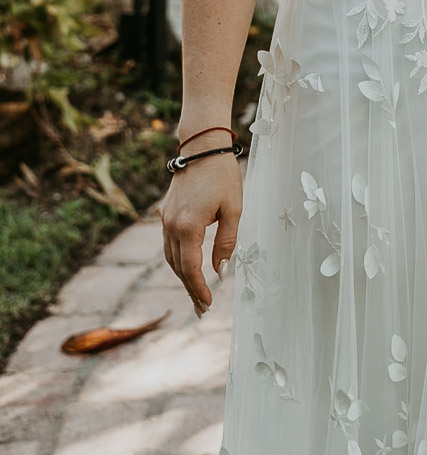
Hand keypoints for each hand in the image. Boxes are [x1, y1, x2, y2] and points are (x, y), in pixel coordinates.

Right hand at [161, 154, 242, 315]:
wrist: (202, 146)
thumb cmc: (222, 175)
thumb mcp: (233, 209)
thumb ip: (226, 242)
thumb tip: (219, 270)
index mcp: (188, 227)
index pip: (190, 269)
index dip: (198, 289)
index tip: (207, 305)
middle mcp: (171, 226)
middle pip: (177, 267)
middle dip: (189, 289)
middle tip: (201, 308)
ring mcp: (165, 220)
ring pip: (170, 257)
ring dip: (182, 276)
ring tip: (195, 293)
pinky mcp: (165, 213)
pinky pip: (168, 244)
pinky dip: (177, 260)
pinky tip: (187, 267)